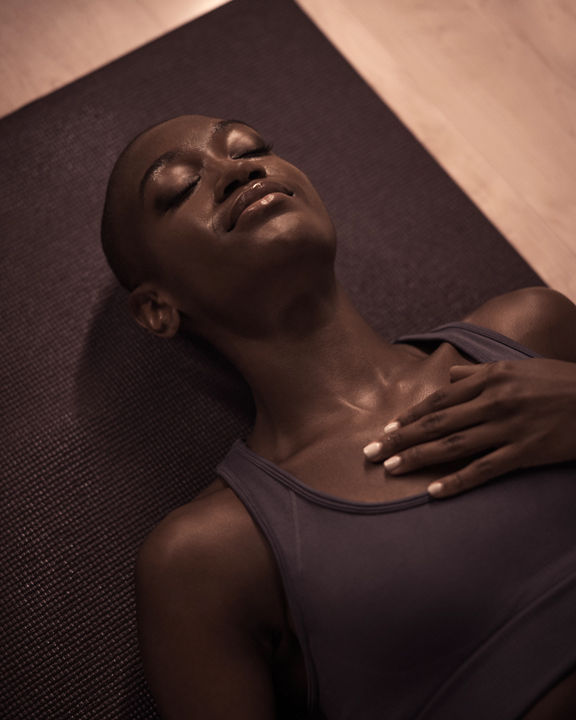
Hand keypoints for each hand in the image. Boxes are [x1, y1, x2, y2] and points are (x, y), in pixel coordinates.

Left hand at [363, 359, 575, 497]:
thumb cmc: (557, 382)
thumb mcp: (516, 367)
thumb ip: (477, 373)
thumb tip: (446, 377)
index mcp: (488, 379)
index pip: (438, 401)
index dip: (409, 417)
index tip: (385, 430)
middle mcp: (493, 402)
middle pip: (437, 424)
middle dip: (400, 439)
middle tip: (371, 453)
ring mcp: (508, 428)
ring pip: (453, 446)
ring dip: (418, 458)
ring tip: (391, 469)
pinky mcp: (525, 453)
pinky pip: (484, 470)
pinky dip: (457, 481)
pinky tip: (434, 491)